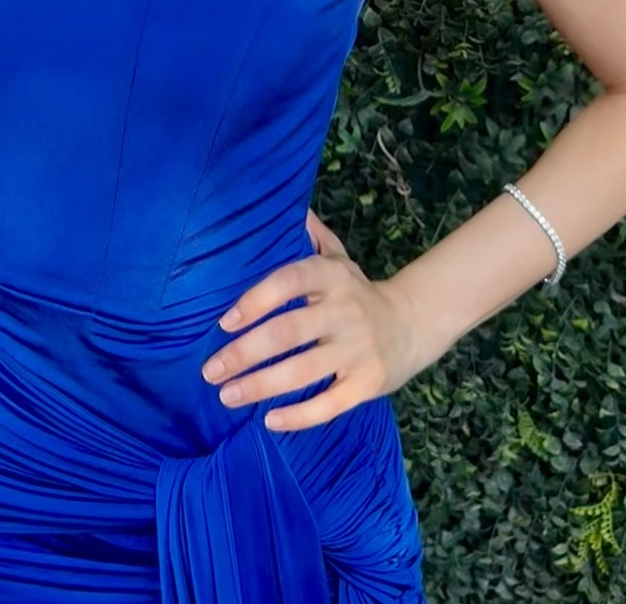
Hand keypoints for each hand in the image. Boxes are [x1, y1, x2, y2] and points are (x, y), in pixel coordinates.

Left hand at [201, 208, 423, 431]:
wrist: (414, 323)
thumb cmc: (359, 291)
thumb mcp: (339, 256)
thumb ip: (311, 234)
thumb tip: (288, 205)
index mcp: (332, 276)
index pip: (288, 282)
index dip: (255, 300)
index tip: (224, 322)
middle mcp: (344, 311)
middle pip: (287, 332)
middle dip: (244, 353)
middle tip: (210, 370)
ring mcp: (357, 349)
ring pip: (302, 372)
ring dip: (260, 386)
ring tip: (227, 395)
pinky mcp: (367, 383)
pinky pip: (329, 404)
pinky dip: (298, 416)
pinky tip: (270, 420)